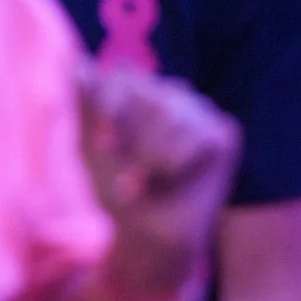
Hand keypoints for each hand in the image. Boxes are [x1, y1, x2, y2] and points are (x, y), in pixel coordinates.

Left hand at [78, 65, 238, 300]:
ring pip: (169, 114)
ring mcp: (196, 107)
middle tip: (128, 174)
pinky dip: (177, 166)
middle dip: (130, 140)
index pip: (117, 77)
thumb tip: (77, 62)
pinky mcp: (222, 131)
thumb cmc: (112, 192)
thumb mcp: (89, 148)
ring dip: (151, 158)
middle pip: (141, 93)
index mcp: (129, 87)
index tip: (103, 147)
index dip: (107, 113)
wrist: (145, 238)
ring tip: (146, 180)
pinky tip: (173, 180)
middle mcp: (164, 89)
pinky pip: (197, 137)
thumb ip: (85, 105)